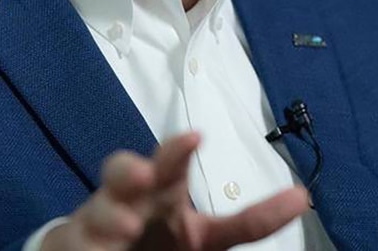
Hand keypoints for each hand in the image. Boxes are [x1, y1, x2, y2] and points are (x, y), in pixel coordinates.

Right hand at [41, 131, 309, 249]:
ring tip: (130, 228)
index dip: (179, 150)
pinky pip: (77, 244)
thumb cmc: (156, 237)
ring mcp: (98, 222)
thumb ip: (250, 221)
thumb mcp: (206, 236)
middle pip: (128, 171)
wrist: (96, 250)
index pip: (172, 163)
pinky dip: (90, 247)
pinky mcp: (75, 243)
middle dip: (136, 168)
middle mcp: (130, 200)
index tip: (201, 138)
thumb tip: (302, 196)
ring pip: (98, 210)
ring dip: (111, 216)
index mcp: (163, 192)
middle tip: (148, 177)